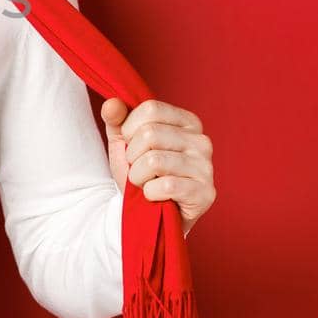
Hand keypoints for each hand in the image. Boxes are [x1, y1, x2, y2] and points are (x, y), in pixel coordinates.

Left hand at [100, 98, 215, 237]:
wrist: (149, 213)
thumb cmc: (140, 174)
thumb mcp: (124, 144)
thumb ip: (116, 120)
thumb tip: (111, 104)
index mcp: (187, 122)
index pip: (150, 109)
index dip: (129, 129)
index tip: (131, 146)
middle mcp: (201, 141)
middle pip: (150, 134)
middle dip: (132, 157)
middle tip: (139, 170)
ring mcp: (206, 167)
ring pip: (154, 160)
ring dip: (139, 177)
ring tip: (146, 183)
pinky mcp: (205, 192)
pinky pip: (165, 185)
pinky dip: (150, 193)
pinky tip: (156, 196)